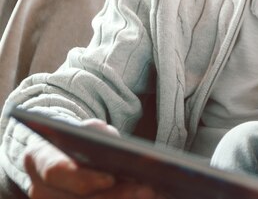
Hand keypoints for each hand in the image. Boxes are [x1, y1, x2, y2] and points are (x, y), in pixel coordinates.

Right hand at [24, 119, 165, 198]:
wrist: (62, 155)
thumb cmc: (79, 140)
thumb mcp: (88, 129)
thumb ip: (99, 133)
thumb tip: (115, 145)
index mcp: (38, 158)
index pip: (56, 171)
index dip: (83, 178)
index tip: (111, 178)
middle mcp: (40, 189)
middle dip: (116, 196)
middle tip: (148, 190)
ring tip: (155, 194)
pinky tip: (149, 197)